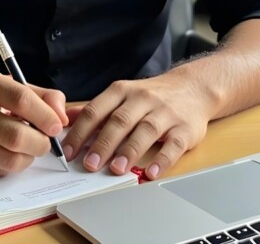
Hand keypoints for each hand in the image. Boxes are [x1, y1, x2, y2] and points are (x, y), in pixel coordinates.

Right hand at [0, 68, 68, 177]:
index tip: (57, 124)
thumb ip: (38, 95)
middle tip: (46, 141)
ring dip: (28, 156)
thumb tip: (62, 116)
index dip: (45, 115)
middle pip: (16, 135)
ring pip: (10, 159)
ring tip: (27, 146)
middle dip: (41, 142)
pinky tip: (6, 152)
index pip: (20, 99)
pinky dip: (10, 164)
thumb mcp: (2, 83)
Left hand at [61, 65, 213, 180]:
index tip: (69, 151)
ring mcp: (165, 113)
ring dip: (130, 150)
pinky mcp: (185, 128)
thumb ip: (96, 109)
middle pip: (120, 120)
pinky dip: (162, 159)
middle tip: (89, 164)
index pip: (97, 110)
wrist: (193, 87)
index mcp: (123, 91)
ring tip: (117, 169)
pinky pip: (174, 144)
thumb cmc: (152, 95)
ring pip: (145, 130)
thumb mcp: (122, 95)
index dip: (81, 131)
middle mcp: (143, 99)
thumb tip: (66, 119)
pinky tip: (151, 172)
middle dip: (103, 143)